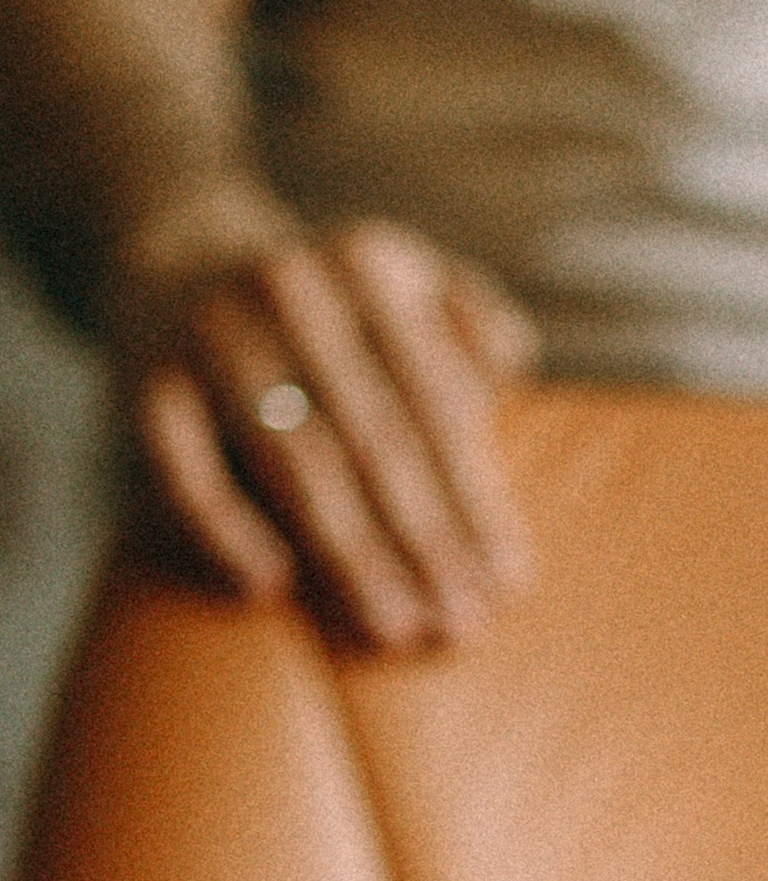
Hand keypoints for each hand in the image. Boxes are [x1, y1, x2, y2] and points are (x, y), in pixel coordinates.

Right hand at [116, 217, 539, 648]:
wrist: (178, 253)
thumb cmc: (327, 301)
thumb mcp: (404, 278)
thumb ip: (472, 317)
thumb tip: (510, 370)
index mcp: (366, 267)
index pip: (434, 402)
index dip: (474, 496)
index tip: (506, 577)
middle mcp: (288, 292)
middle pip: (373, 438)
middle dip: (424, 541)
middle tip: (459, 623)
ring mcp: (210, 335)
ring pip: (292, 461)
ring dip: (348, 555)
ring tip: (395, 627)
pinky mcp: (144, 382)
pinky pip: (182, 471)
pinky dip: (223, 529)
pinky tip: (270, 588)